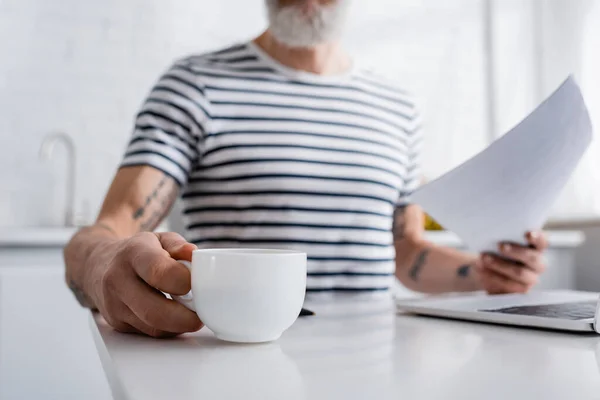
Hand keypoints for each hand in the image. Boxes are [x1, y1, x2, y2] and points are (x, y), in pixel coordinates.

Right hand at [87, 232, 202, 337]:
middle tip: (202, 314)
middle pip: (154, 310)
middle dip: (185, 318)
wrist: (97, 264)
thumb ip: (178, 245)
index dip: (183, 281)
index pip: (158, 272)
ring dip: (179, 326)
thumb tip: (194, 255)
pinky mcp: (117, 323)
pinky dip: (168, 329)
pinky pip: (148, 333)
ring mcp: (115, 305)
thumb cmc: (135, 252)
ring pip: (153, 327)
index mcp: (133, 254)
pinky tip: (177, 318)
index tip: (197, 283)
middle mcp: (119, 281)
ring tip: (193, 315)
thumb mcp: (158, 239)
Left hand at [476, 231, 547, 293]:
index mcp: (536, 248)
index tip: (527, 234)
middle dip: (516, 251)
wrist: (486, 272)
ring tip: (484, 257)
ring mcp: (530, 278)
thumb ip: (500, 237)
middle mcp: (537, 263)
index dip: (537, 237)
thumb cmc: (495, 251)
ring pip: (520, 272)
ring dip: (500, 264)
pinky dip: (493, 275)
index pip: (542, 241)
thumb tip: (490, 233)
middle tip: (500, 245)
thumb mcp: (497, 242)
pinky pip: (508, 284)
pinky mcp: (519, 290)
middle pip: (532, 258)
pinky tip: (481, 269)